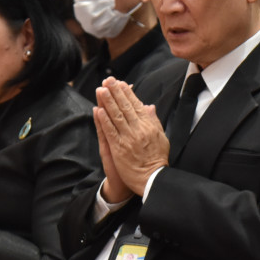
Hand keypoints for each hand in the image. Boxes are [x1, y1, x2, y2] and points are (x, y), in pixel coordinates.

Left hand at [93, 79, 169, 199]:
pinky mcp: (119, 148)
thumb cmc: (157, 159)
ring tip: (101, 90)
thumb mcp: (161, 137)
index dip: (127, 93)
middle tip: (108, 80)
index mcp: (149, 126)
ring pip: (116, 116)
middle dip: (115, 92)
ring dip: (107, 102)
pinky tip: (98, 110)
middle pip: (125, 107)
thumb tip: (149, 106)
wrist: (152, 179)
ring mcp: (128, 138)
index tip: (120, 83)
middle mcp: (138, 129)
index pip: (136, 105)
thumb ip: (154, 121)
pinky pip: (110, 131)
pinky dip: (103, 120)